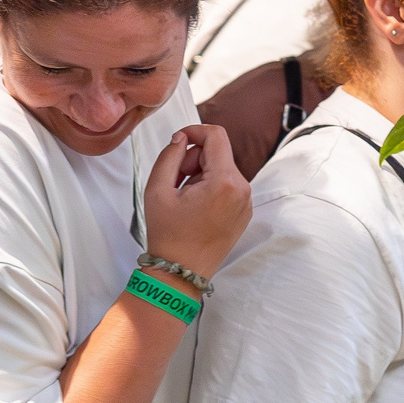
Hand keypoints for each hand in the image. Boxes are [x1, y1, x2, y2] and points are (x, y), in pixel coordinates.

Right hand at [141, 124, 252, 282]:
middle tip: (175, 180)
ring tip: (184, 198)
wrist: (181, 271)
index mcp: (224, 182)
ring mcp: (246, 203)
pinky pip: (228, 185)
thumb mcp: (157, 190)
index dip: (194, 131)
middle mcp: (242, 190)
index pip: (216, 136)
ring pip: (222, 168)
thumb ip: (169, 155)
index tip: (179, 140)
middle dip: (194, 159)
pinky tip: (195, 207)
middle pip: (218, 152)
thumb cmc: (169, 237)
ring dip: (201, 174)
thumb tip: (180, 139)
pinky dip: (211, 187)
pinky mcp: (244, 212)